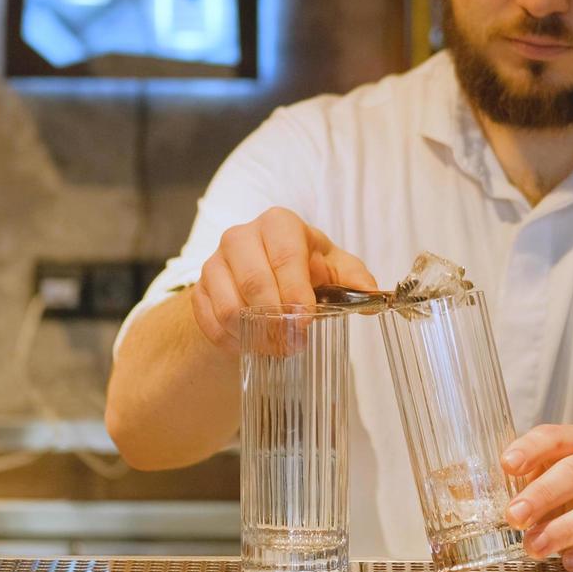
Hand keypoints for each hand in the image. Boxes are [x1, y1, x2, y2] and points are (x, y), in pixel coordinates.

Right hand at [189, 207, 376, 352]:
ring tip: (277, 347)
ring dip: (255, 335)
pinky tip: (252, 344)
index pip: (284, 256)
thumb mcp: (334, 269)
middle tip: (295, 344)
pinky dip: (233, 341)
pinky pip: (210, 323)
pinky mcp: (198, 289)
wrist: (262, 272)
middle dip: (277, 320)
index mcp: (278, 224)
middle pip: (254, 282)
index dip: (295, 291)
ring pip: (229, 307)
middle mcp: (241, 236)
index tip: (306, 321)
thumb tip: (374, 298)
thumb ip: (356, 280)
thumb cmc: (305, 267)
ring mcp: (215, 262)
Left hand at [501, 424, 572, 571]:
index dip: (531, 449)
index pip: (554, 438)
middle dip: (543, 495)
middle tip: (514, 515)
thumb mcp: (539, 470)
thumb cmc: (564, 483)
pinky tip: (569, 562)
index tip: (507, 465)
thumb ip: (508, 479)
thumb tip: (457, 493)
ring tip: (534, 546)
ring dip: (565, 530)